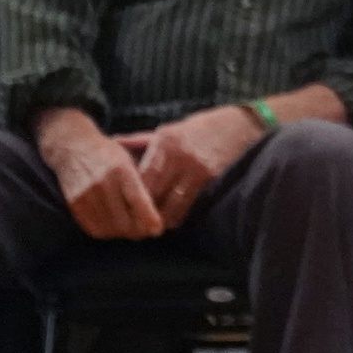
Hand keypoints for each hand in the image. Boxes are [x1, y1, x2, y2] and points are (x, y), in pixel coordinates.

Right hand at [36, 108, 163, 239]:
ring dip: (124, 232)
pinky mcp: (75, 204)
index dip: (149, 218)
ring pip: (111, 229)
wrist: (73, 148)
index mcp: (121, 169)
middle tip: (148, 229)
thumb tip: (158, 216)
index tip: (158, 228)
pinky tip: (116, 224)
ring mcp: (86, 195)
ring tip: (133, 227)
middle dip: (139, 230)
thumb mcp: (130, 161)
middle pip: (124, 222)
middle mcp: (102, 183)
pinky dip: (108, 231)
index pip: (137, 200)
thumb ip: (143, 185)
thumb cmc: (109, 155)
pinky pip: (95, 229)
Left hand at [117, 105, 263, 230]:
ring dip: (161, 218)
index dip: (131, 195)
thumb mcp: (169, 129)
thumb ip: (141, 141)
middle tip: (134, 225)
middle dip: (143, 210)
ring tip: (153, 227)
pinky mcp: (211, 177)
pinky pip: (190, 203)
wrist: (239, 125)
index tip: (124, 208)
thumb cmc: (200, 128)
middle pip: (154, 191)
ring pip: (172, 202)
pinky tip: (173, 220)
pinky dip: (179, 214)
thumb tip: (113, 141)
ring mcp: (196, 167)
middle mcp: (178, 154)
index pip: (142, 176)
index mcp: (164, 141)